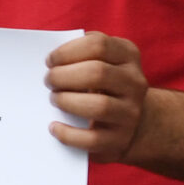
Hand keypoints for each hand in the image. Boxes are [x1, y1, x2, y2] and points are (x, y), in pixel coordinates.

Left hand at [45, 31, 148, 162]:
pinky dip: (67, 134)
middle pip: (97, 73)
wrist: (133, 121)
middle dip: (63, 76)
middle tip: (48, 80)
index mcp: (127, 56)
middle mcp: (134, 83)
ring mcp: (130, 113)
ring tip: (54, 99)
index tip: (50, 61)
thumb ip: (80, 52)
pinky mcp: (119, 139)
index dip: (67, 51)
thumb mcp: (102, 60)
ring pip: (99, 106)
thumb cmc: (103, 84)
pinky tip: (54, 126)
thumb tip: (50, 58)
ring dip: (67, 101)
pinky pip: (91, 139)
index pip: (98, 45)